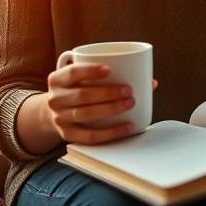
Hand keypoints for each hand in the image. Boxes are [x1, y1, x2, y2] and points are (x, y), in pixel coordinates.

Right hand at [44, 63, 158, 144]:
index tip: (109, 69)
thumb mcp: (81, 79)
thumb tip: (150, 81)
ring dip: (110, 109)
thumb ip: (108, 75)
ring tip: (129, 104)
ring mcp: (60, 118)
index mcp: (57, 79)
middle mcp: (55, 99)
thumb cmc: (77, 91)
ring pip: (86, 114)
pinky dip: (111, 132)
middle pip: (82, 95)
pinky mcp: (67, 135)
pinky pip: (90, 136)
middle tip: (129, 90)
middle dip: (108, 92)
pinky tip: (127, 126)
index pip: (73, 72)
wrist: (54, 113)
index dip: (90, 70)